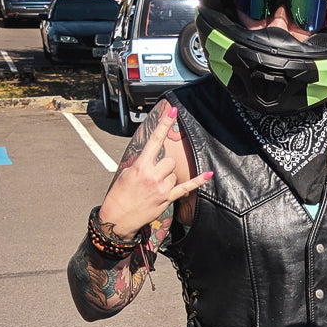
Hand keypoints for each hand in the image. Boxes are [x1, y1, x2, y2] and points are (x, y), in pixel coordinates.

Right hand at [99, 102, 211, 237]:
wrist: (118, 216)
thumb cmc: (120, 194)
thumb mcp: (127, 172)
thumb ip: (142, 162)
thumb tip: (154, 157)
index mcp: (141, 165)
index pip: (155, 140)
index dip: (164, 124)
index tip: (173, 111)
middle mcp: (153, 175)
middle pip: (169, 160)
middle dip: (163, 165)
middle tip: (153, 174)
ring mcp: (161, 188)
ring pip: (174, 173)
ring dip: (168, 177)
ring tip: (154, 186)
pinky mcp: (167, 198)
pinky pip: (186, 187)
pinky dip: (198, 181)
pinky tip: (209, 174)